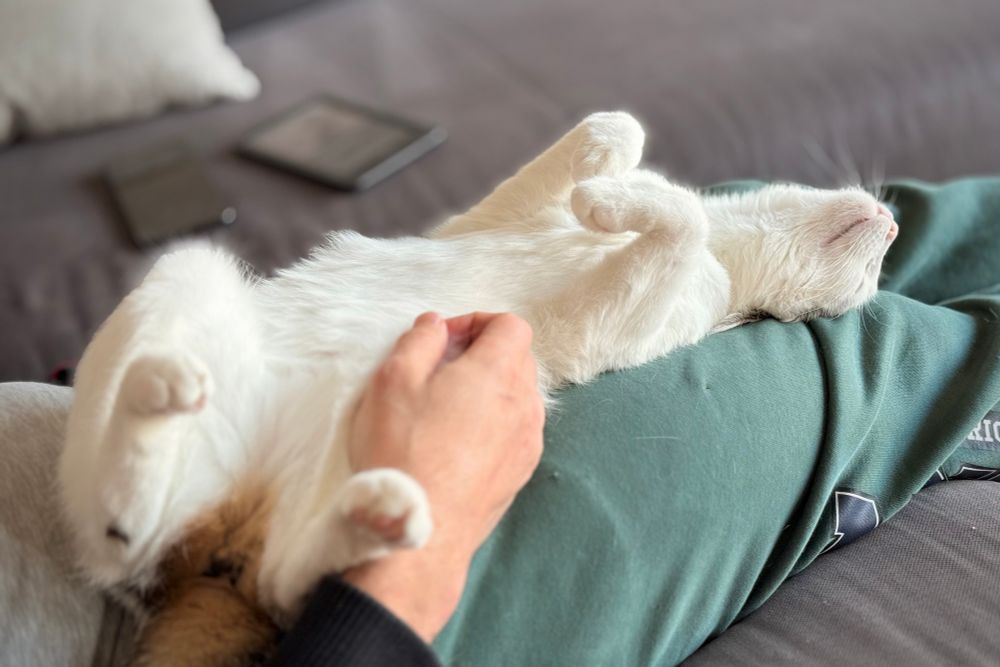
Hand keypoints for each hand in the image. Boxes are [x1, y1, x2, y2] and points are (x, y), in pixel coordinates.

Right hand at [344, 312, 544, 641]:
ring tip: (445, 409)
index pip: (511, 325)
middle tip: (440, 370)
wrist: (421, 531)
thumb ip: (419, 341)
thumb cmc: (402, 452)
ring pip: (520, 397)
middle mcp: (524, 406)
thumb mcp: (393, 380)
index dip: (477, 322)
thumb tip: (436, 325)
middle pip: (519, 358)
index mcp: (498, 374)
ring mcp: (527, 443)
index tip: (444, 340)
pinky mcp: (520, 474)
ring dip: (490, 390)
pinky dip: (494, 424)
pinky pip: (516, 432)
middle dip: (483, 353)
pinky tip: (456, 443)